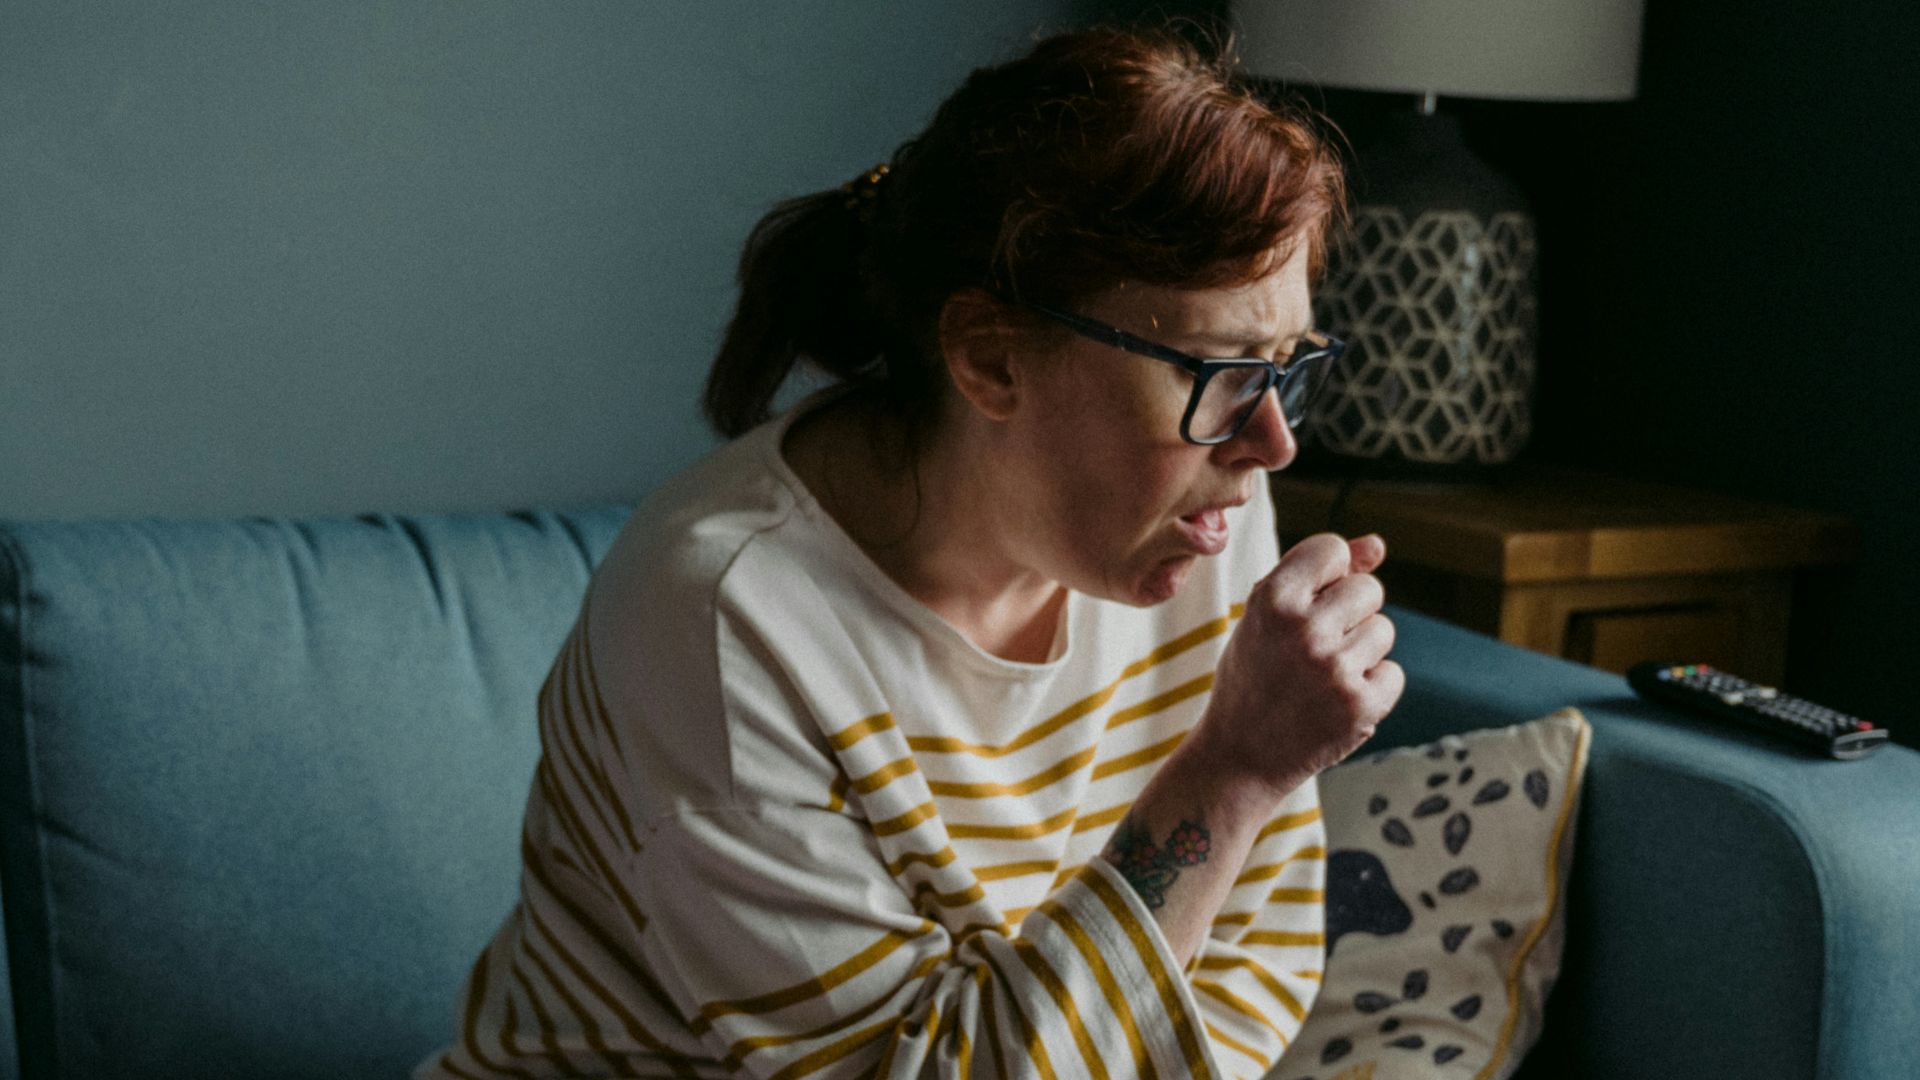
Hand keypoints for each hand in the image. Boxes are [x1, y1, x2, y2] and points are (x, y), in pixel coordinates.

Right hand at [1190, 532, 1403, 799]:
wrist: (1239, 756)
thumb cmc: (1255, 675)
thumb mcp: (1267, 616)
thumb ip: (1319, 573)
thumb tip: (1379, 545)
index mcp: (1272, 598)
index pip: (1333, 548)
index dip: (1327, 573)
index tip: (1307, 601)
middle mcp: (1304, 629)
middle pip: (1369, 588)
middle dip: (1350, 613)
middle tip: (1312, 648)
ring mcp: (1334, 669)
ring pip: (1383, 630)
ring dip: (1361, 651)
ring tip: (1320, 677)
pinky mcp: (1360, 707)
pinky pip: (1393, 674)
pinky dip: (1372, 689)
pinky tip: (1335, 703)